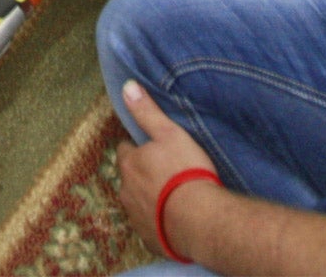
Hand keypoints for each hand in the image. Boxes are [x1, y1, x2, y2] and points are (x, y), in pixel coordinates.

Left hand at [115, 81, 220, 260]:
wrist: (200, 220)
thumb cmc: (186, 172)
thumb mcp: (170, 134)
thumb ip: (147, 112)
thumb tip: (127, 87)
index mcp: (130, 164)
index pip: (125, 151)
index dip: (138, 149)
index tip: (153, 150)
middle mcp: (126, 191)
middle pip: (130, 177)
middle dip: (142, 174)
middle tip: (166, 173)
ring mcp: (135, 217)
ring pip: (137, 202)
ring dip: (149, 199)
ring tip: (172, 196)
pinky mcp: (148, 238)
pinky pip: (149, 226)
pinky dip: (157, 221)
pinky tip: (174, 218)